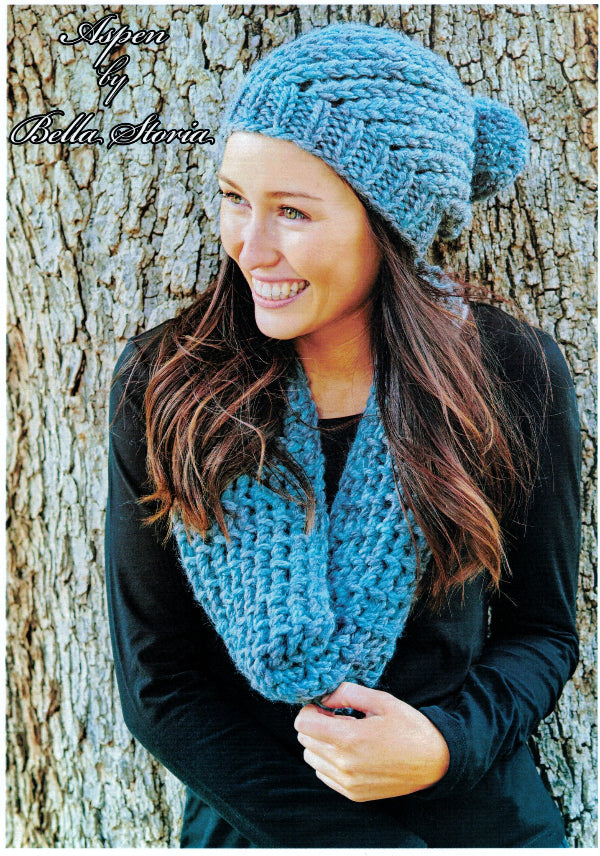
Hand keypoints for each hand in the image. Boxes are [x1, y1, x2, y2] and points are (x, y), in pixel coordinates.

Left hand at [294, 681, 449, 801]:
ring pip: (311, 758)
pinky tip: (351, 752)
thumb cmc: (409, 727)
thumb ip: (347, 693)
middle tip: (339, 719)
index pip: (302, 724)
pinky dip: (329, 762)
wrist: (435, 762)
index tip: (325, 707)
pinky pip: (324, 775)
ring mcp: (348, 782)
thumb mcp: (381, 700)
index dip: (310, 710)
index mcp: (349, 738)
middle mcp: (344, 764)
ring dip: (321, 744)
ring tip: (347, 736)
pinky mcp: (353, 794)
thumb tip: (323, 697)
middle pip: (304, 740)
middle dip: (316, 725)